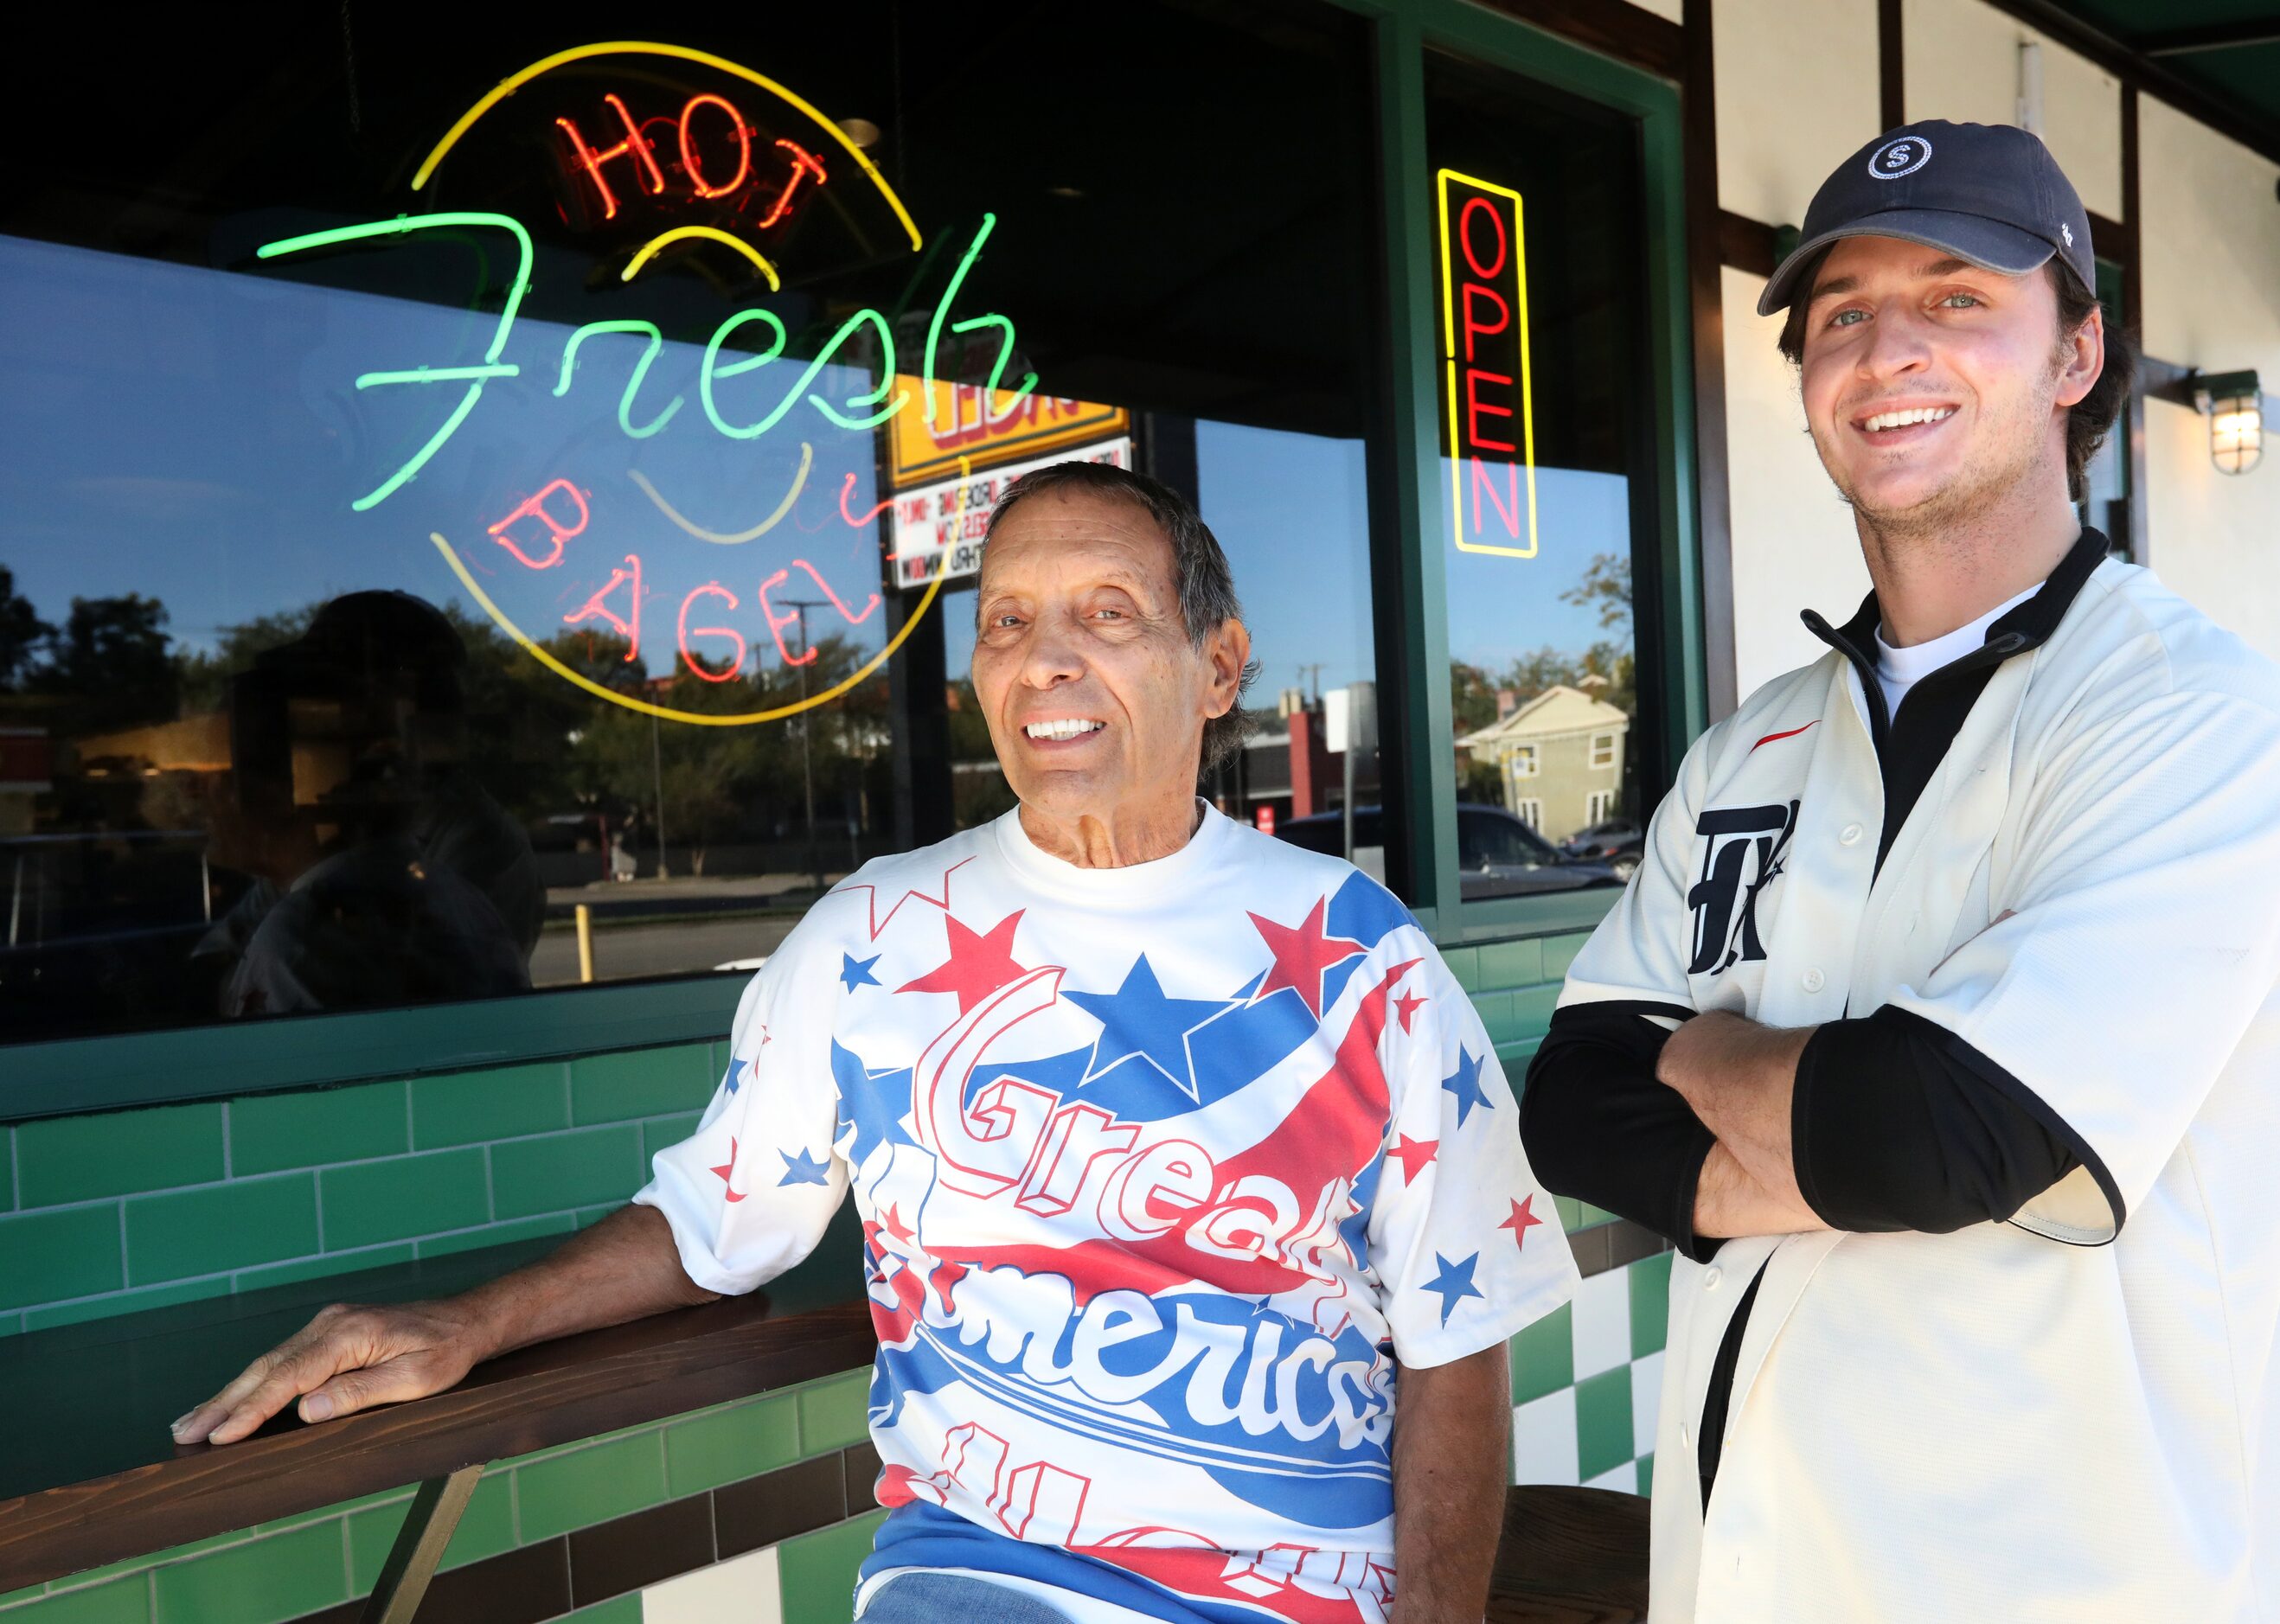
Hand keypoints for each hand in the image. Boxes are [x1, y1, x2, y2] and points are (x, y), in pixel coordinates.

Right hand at [171, 1298, 490, 1445]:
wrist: (466, 1321)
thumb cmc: (446, 1353)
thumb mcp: (416, 1381)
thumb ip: (361, 1393)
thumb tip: (306, 1410)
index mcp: (349, 1334)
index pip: (289, 1377)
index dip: (252, 1409)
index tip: (219, 1435)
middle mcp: (329, 1324)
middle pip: (267, 1368)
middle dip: (223, 1403)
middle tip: (184, 1433)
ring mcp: (326, 1325)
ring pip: (268, 1363)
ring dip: (229, 1394)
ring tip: (190, 1423)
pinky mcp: (327, 1333)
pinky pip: (282, 1360)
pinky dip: (252, 1383)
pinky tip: (230, 1400)